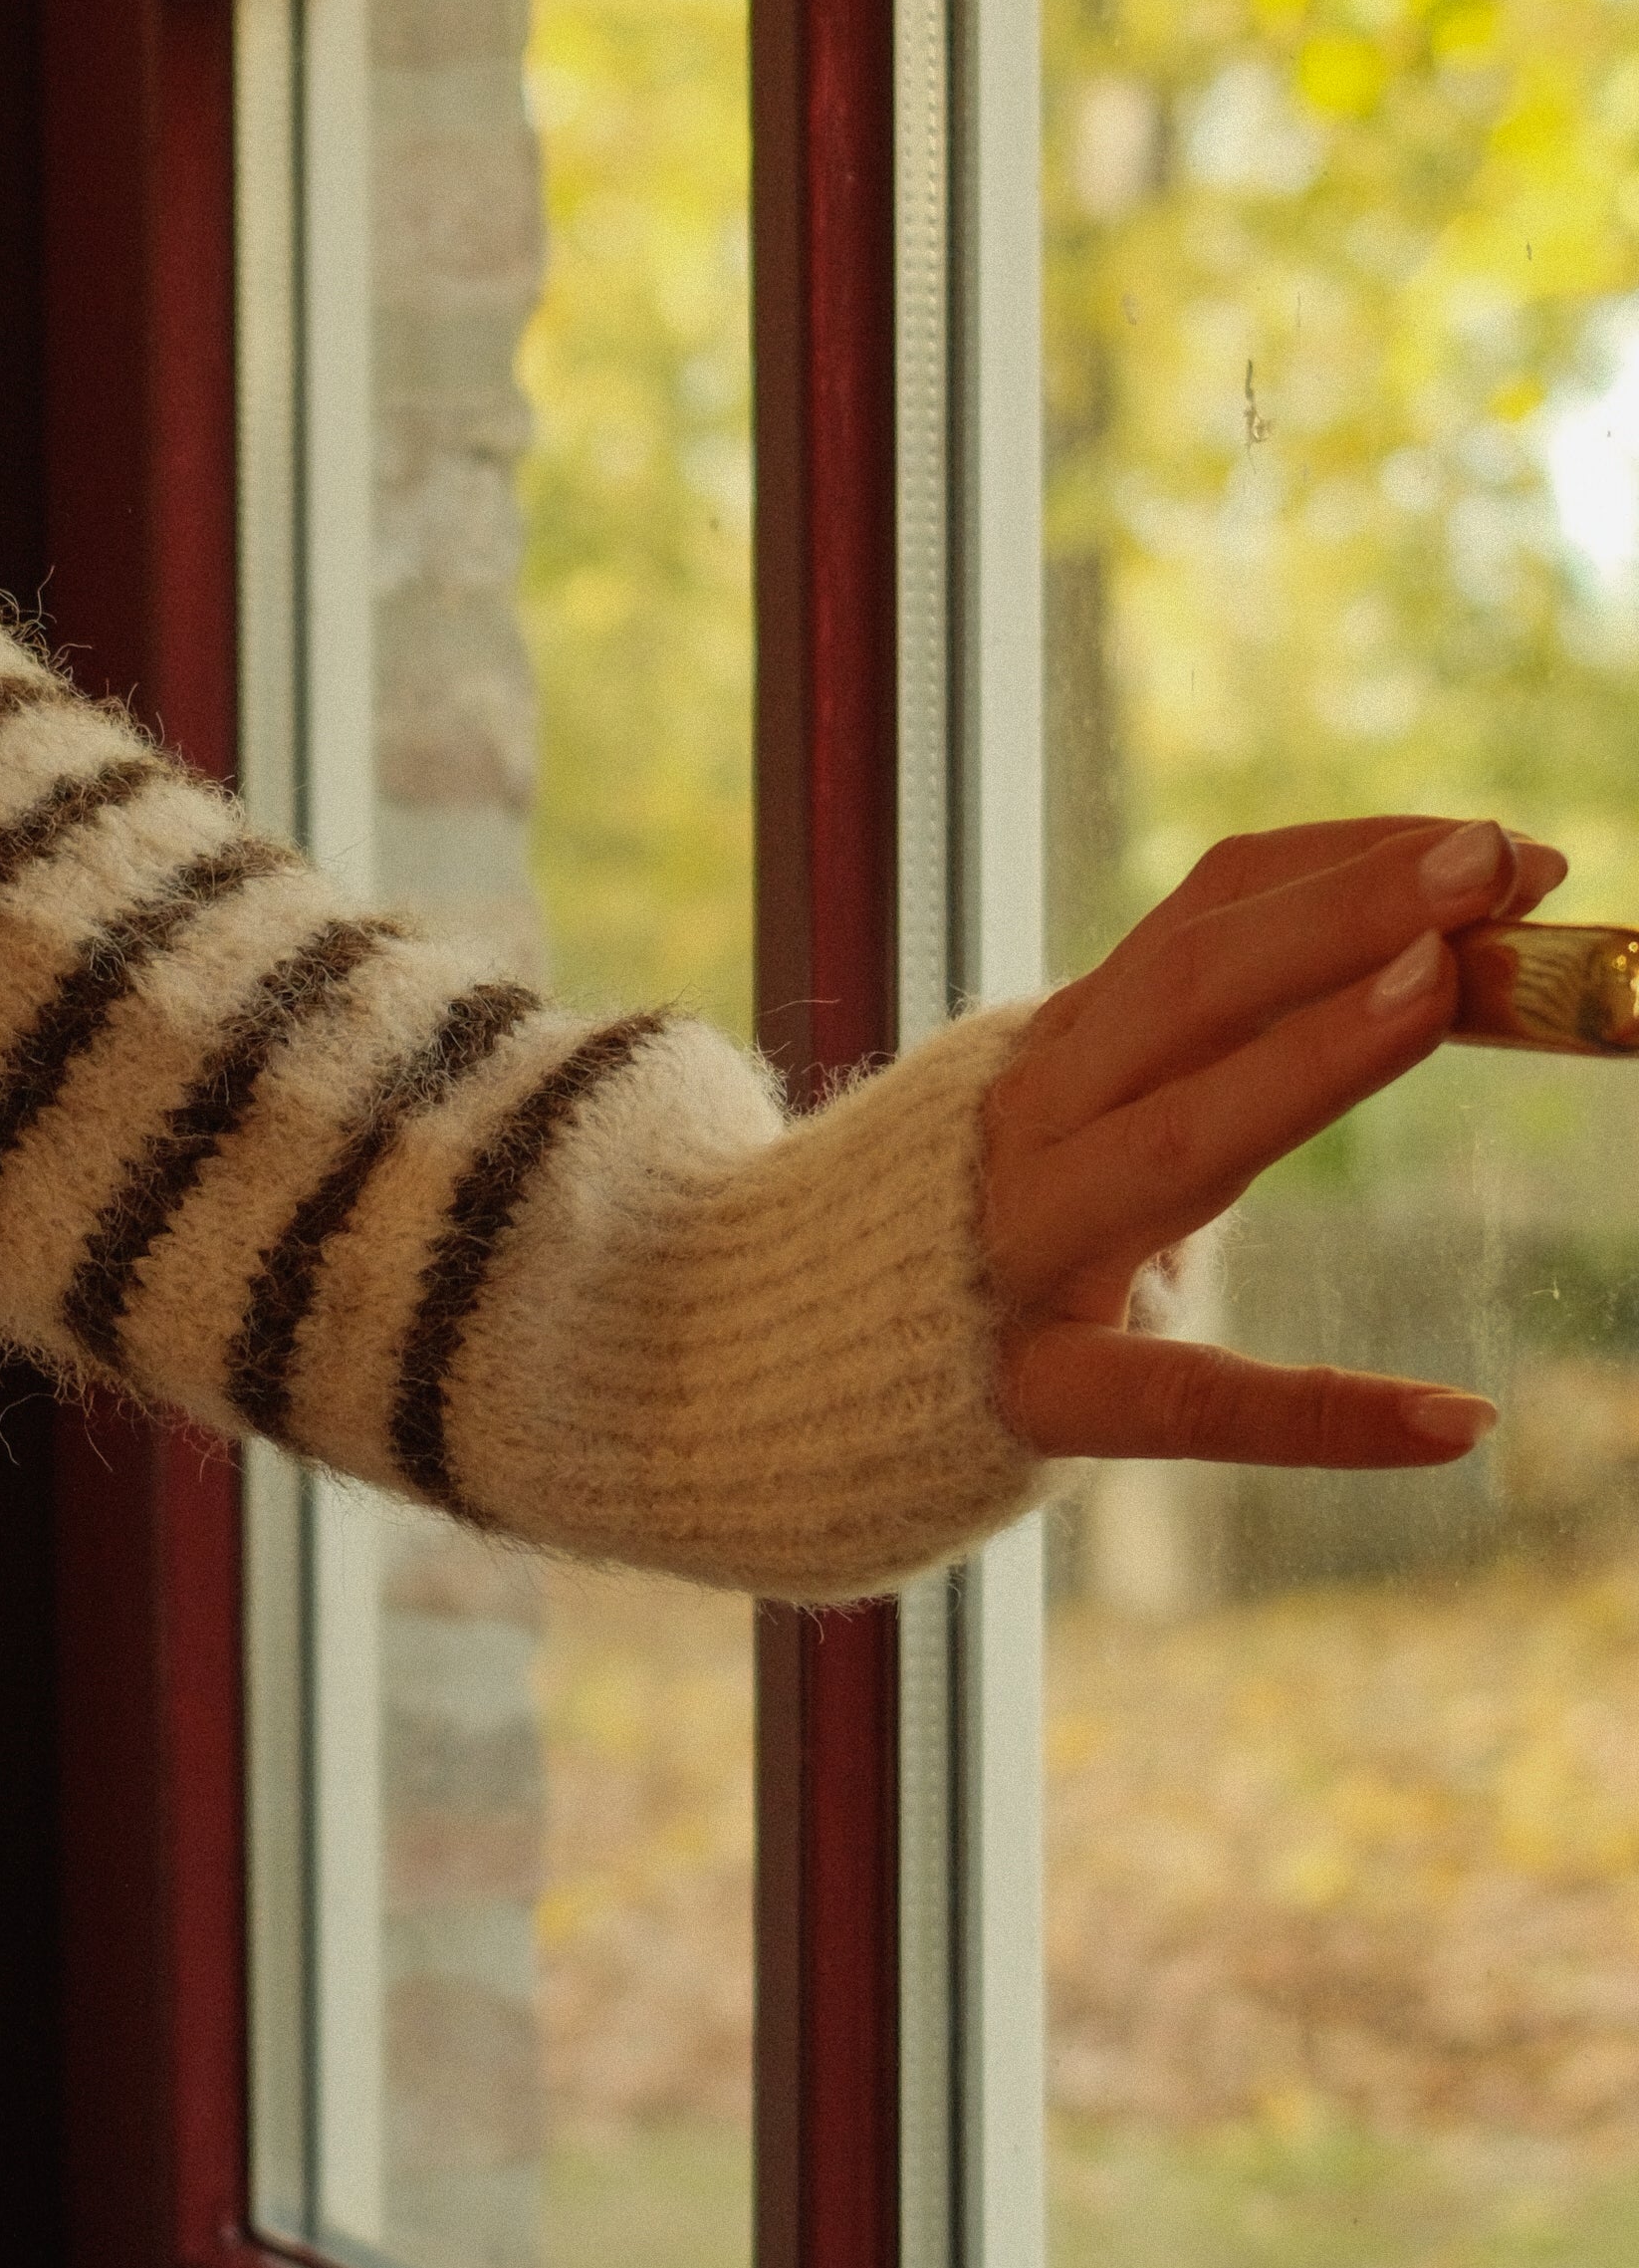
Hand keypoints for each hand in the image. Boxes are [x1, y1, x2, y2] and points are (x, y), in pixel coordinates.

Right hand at [981, 815, 1565, 1465]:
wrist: (768, 1359)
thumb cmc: (981, 1235)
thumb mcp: (1083, 1120)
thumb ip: (1220, 1057)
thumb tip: (1439, 970)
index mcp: (1065, 1052)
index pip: (1210, 915)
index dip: (1354, 867)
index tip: (1498, 847)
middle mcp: (1039, 1126)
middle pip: (1191, 990)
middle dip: (1344, 912)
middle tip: (1491, 861)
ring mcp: (1030, 1253)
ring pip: (1174, 1142)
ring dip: (1308, 1058)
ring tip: (1440, 992)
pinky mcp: (1039, 1390)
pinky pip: (1188, 1400)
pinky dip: (1326, 1415)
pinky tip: (1455, 1420)